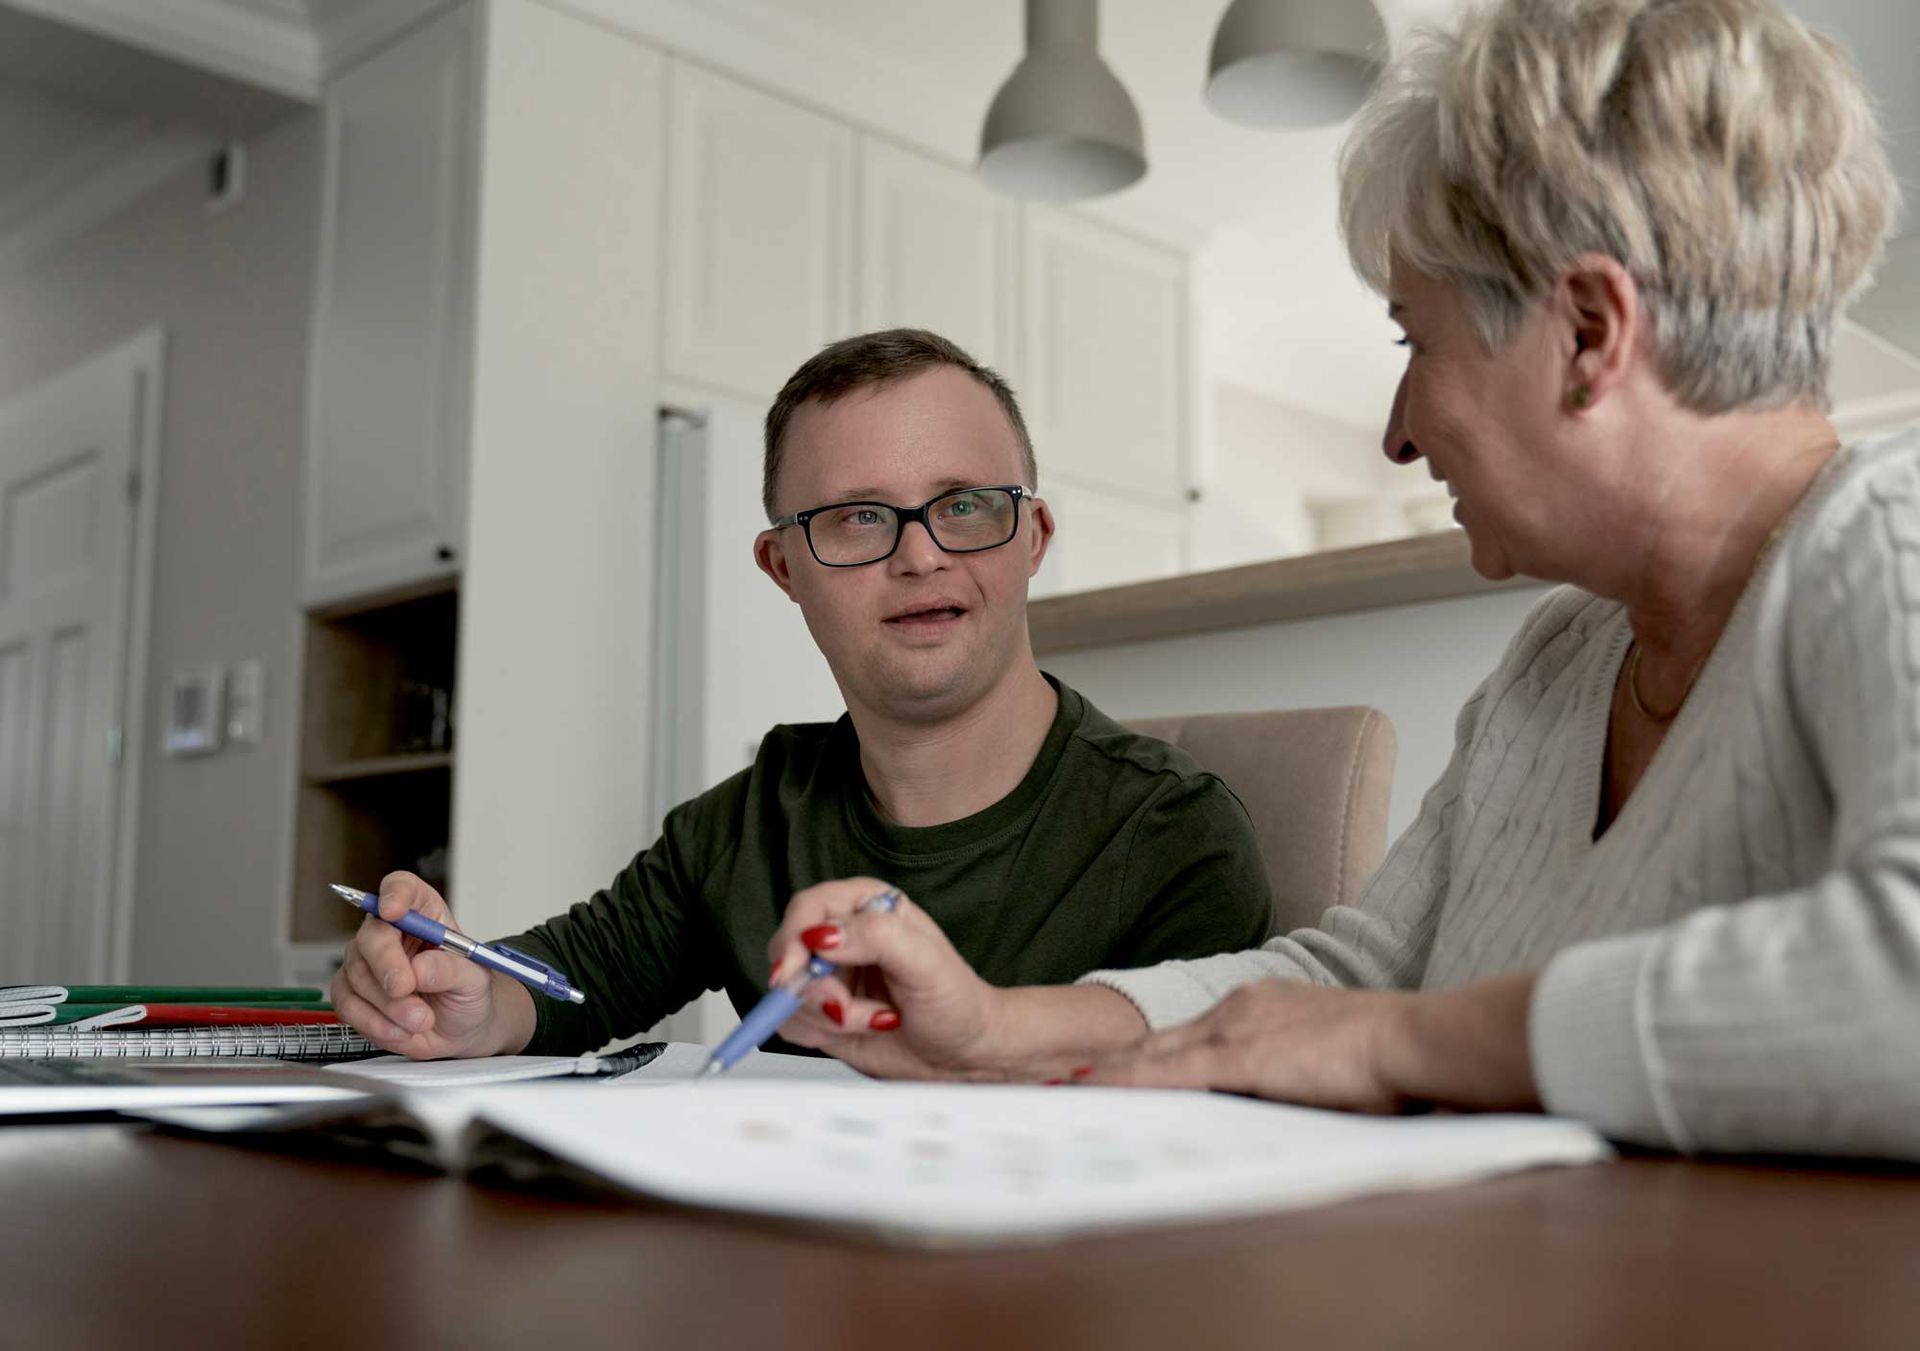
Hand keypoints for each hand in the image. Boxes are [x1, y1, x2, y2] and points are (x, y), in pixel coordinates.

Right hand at [329, 871, 530, 1058]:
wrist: (461, 1028)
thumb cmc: (467, 993)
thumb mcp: (474, 979)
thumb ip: (450, 969)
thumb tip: (420, 967)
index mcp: (423, 914)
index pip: (402, 888)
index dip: (395, 894)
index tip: (394, 910)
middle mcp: (389, 933)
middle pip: (372, 933)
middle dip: (386, 963)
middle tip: (405, 987)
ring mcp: (367, 963)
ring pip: (358, 974)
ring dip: (389, 1004)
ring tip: (421, 1019)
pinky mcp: (353, 994)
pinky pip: (348, 1004)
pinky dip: (374, 1022)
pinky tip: (401, 1031)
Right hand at [766, 878, 1005, 1078]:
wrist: (964, 1054)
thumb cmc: (957, 1002)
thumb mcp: (926, 963)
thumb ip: (878, 937)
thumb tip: (824, 936)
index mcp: (868, 905)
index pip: (808, 909)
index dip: (794, 938)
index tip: (796, 970)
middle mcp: (844, 937)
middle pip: (788, 951)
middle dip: (812, 989)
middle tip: (844, 1008)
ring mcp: (830, 976)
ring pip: (788, 993)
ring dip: (825, 1016)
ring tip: (875, 1019)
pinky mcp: (822, 1012)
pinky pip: (791, 1022)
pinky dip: (821, 1034)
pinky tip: (863, 1029)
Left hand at [1076, 981, 1416, 1110]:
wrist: (1412, 1040)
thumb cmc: (1389, 1060)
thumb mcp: (1328, 1060)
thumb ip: (1292, 1076)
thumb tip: (1276, 1103)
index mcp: (1261, 1006)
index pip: (1189, 1035)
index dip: (1149, 1054)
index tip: (1115, 1067)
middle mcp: (1238, 1007)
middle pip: (1160, 1039)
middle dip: (1115, 1061)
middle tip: (1068, 1078)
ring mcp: (1234, 1028)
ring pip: (1154, 1053)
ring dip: (1110, 1072)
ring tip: (1066, 1087)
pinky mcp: (1237, 1056)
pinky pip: (1167, 1072)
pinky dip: (1128, 1082)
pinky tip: (1097, 1090)